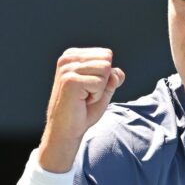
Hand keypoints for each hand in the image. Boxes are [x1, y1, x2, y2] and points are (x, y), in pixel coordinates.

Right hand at [38, 48, 124, 172]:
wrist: (66, 129)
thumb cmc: (83, 110)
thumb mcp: (103, 89)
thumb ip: (113, 77)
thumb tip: (118, 73)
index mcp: (73, 56)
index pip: (106, 54)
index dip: (105, 75)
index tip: (89, 87)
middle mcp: (68, 59)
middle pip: (106, 60)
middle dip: (103, 81)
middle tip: (87, 94)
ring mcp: (67, 69)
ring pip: (105, 70)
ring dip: (100, 89)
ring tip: (84, 97)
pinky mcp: (71, 80)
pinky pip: (100, 83)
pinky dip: (97, 96)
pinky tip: (82, 101)